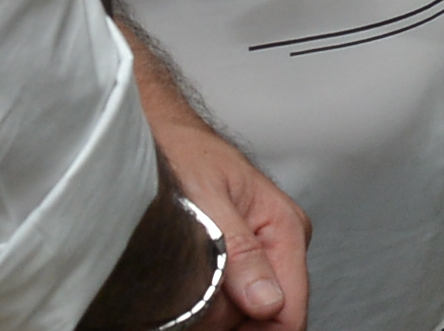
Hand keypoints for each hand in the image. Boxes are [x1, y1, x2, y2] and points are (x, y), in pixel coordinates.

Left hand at [158, 116, 306, 327]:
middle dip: (224, 322)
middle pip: (261, 319)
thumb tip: (267, 301)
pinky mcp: (233, 263)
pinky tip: (181, 290)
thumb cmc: (180, 150)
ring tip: (177, 291)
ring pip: (239, 316)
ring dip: (208, 314)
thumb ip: (238, 251)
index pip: (289, 311)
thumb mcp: (205, 196)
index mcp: (284, 227)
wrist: (155, 132)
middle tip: (185, 307)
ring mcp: (256, 256)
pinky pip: (223, 303)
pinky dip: (200, 305)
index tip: (212, 330)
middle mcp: (277, 245)